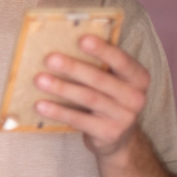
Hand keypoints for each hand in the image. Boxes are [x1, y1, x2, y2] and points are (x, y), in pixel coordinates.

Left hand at [34, 35, 148, 158]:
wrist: (117, 136)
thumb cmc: (107, 97)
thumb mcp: (110, 79)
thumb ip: (97, 63)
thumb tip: (62, 40)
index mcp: (138, 77)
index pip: (122, 61)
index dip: (103, 50)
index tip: (82, 39)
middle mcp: (136, 97)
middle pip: (100, 79)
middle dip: (73, 68)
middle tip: (50, 59)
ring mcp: (124, 117)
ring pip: (89, 98)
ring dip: (62, 88)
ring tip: (39, 80)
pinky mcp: (109, 134)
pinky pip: (80, 120)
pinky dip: (58, 112)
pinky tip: (40, 105)